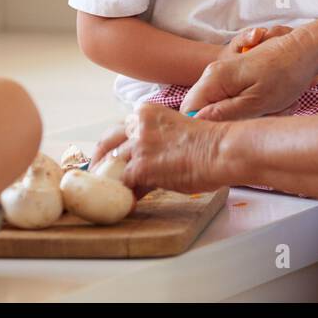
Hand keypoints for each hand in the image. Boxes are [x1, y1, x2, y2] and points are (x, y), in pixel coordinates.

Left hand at [91, 104, 227, 194]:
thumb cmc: (208, 143)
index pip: (120, 128)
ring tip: (112, 194)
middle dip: (99, 160)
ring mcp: (138, 146)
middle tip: (97, 174)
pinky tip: (129, 204)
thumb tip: (148, 163)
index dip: (113, 146)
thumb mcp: (175, 131)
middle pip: (107, 143)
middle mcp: (138, 125)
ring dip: (112, 181)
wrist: (220, 150)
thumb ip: (155, 140)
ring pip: (113, 165)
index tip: (110, 157)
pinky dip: (125, 195)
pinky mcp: (141, 167)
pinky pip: (124, 184)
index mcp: (146, 112)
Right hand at [180, 27, 317, 120]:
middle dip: (231, 121)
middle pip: (207, 111)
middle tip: (260, 119)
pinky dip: (256, 108)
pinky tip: (276, 104)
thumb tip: (199, 121)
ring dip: (249, 116)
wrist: (305, 51)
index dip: (204, 126)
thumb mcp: (257, 101)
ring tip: (275, 109)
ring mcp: (225, 76)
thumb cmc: (285, 74)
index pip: (190, 110)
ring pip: (225, 108)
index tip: (230, 132)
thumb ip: (225, 113)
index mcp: (214, 78)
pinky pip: (237, 101)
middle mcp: (215, 75)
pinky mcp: (237, 78)